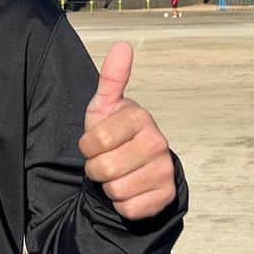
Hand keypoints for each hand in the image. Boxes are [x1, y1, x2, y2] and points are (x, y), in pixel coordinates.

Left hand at [78, 42, 175, 220]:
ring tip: (116, 174)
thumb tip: (123, 45)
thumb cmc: (113, 133)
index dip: (87, 146)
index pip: (96, 140)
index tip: (93, 143)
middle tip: (104, 161)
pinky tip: (129, 189)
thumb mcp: (105, 106)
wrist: (133, 167)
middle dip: (95, 169)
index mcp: (139, 117)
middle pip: (105, 168)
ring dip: (108, 187)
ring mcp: (164, 169)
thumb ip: (111, 77)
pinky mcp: (166, 196)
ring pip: (116, 190)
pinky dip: (122, 205)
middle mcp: (157, 142)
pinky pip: (129, 209)